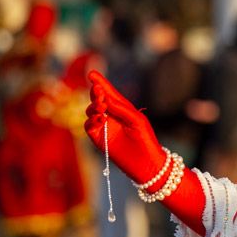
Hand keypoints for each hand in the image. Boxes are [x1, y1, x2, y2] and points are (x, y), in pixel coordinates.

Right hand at [84, 70, 166, 185]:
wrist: (147, 163)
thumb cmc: (146, 139)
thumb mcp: (136, 120)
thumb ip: (120, 108)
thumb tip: (105, 98)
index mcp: (122, 109)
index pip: (109, 93)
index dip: (100, 83)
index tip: (92, 73)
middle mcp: (111, 116)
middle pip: (98, 100)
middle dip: (96, 93)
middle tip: (98, 91)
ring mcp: (104, 127)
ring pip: (91, 111)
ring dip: (94, 107)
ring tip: (102, 108)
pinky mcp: (99, 139)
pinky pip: (89, 127)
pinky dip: (91, 121)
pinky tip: (99, 119)